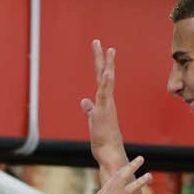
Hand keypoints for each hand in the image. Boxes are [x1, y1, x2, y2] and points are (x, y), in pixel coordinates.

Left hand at [81, 40, 127, 174]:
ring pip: (107, 80)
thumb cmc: (103, 139)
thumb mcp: (93, 121)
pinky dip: (106, 82)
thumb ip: (90, 110)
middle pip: (104, 74)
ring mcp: (106, 104)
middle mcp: (107, 100)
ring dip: (107, 65)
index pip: (101, 79)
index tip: (100, 49)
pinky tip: (106, 72)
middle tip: (97, 41)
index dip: (100, 64)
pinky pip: (105, 94)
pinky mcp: (104, 111)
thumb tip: (84, 101)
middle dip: (101, 58)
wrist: (109, 152)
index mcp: (103, 101)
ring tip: (108, 49)